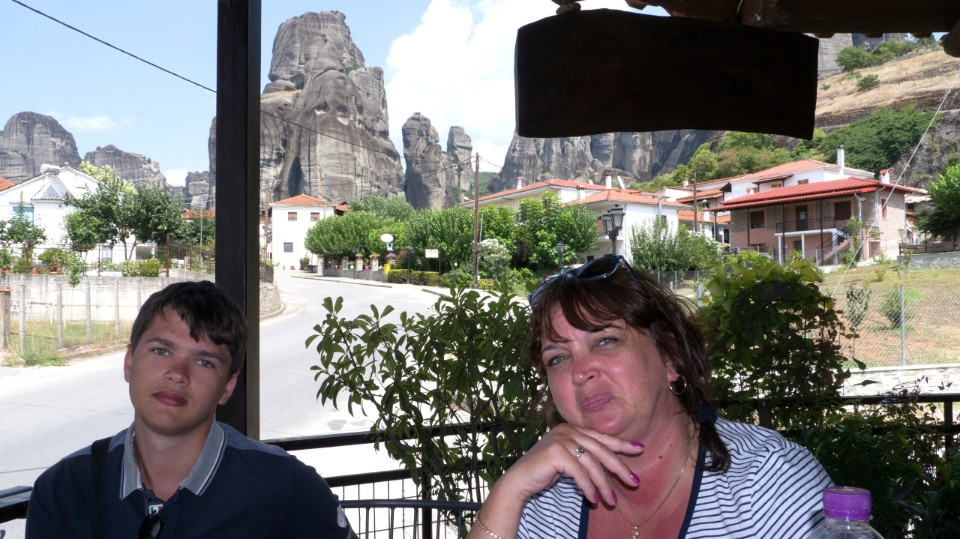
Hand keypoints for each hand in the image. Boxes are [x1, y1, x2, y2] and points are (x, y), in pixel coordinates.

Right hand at [499, 423, 644, 505]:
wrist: (520, 480)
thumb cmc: (545, 472)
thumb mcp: (569, 461)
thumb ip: (585, 456)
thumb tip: (613, 465)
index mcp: (572, 428)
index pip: (601, 438)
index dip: (621, 444)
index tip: (640, 449)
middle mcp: (567, 430)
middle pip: (601, 450)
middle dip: (619, 467)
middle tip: (634, 482)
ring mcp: (561, 439)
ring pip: (592, 464)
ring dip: (604, 485)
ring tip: (612, 501)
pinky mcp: (556, 452)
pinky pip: (580, 473)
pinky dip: (588, 487)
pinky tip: (594, 499)